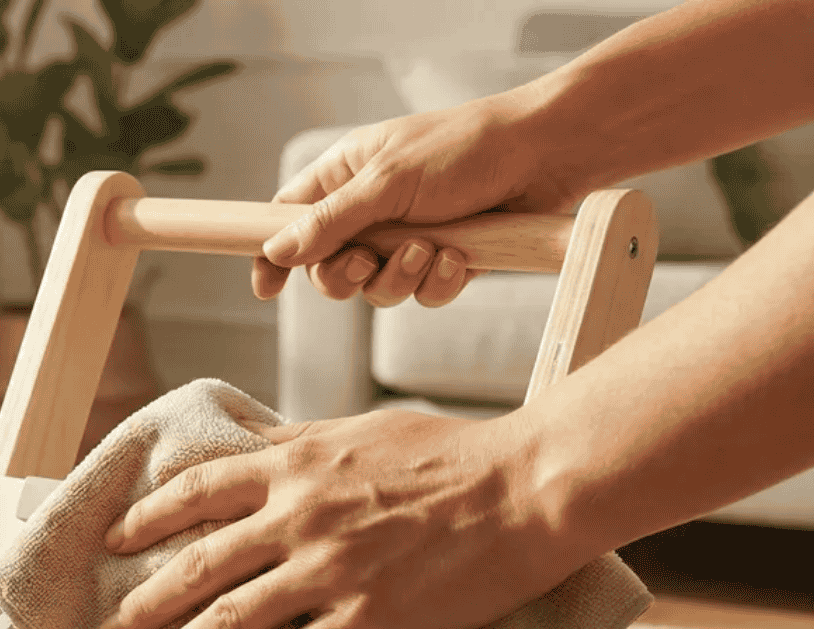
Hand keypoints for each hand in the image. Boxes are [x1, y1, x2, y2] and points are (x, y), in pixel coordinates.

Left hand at [95, 409, 587, 628]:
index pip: (198, 491)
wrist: (524, 489)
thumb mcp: (362, 430)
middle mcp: (298, 517)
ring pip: (230, 618)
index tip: (117, 540)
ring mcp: (329, 572)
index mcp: (296, 466)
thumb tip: (254, 444)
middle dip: (146, 602)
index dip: (148, 518)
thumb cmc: (455, 454)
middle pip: (198, 564)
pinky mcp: (367, 621)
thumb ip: (301, 444)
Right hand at [252, 93, 579, 307]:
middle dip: (349, 275)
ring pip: (378, 290)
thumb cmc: (465, 148)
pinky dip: (440, 282)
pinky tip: (462, 257)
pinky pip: (423, 295)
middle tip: (372, 260)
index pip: (288, 220)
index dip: (273, 254)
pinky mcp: (445, 261)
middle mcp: (371, 211)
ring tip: (432, 248)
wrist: (546, 156)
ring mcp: (408, 238)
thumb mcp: (387, 181)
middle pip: (329, 270)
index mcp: (345, 177)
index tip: (267, 287)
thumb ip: (331, 221)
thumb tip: (278, 249)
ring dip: (402, 277)